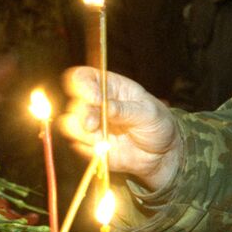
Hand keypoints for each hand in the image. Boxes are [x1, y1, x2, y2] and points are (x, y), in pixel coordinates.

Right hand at [59, 66, 181, 191]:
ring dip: (82, 133)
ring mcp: (91, 125)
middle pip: (73, 103)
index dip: (82, 85)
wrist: (162, 154)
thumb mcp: (148, 113)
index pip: (83, 78)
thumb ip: (126, 110)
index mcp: (109, 87)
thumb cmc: (157, 125)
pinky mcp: (90, 146)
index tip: (94, 99)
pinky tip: (106, 150)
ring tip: (103, 139)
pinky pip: (77, 146)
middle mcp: (95, 104)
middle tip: (95, 124)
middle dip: (83, 115)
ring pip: (68, 124)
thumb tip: (105, 107)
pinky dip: (89, 149)